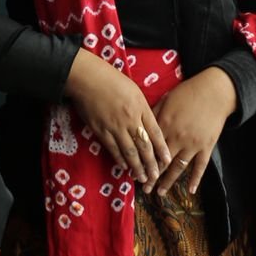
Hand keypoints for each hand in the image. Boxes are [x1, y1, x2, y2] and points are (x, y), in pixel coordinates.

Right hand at [64, 49, 171, 185]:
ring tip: (142, 178)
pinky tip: (124, 167)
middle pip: (144, 146)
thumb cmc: (112, 80)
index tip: (167, 160)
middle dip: (151, 164)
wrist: (88, 77)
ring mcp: (115, 126)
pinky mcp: (101, 130)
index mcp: (141, 107)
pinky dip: (120, 159)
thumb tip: (148, 125)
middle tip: (156, 176)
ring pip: (129, 151)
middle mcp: (130, 119)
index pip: (155, 132)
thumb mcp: (134, 90)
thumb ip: (142, 109)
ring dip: (137, 167)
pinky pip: (113, 149)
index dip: (162, 149)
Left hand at [153, 67, 237, 196]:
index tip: (133, 171)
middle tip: (144, 188)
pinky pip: (200, 166)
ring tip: (160, 193)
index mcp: (165, 124)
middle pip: (162, 161)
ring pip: (178, 167)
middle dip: (152, 176)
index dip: (141, 161)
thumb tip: (140, 126)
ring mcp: (193, 144)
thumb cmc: (188, 92)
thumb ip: (154, 114)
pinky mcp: (206, 146)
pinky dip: (195, 179)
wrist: (214, 92)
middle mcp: (177, 137)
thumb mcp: (167, 99)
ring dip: (168, 181)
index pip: (150, 148)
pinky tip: (189, 190)